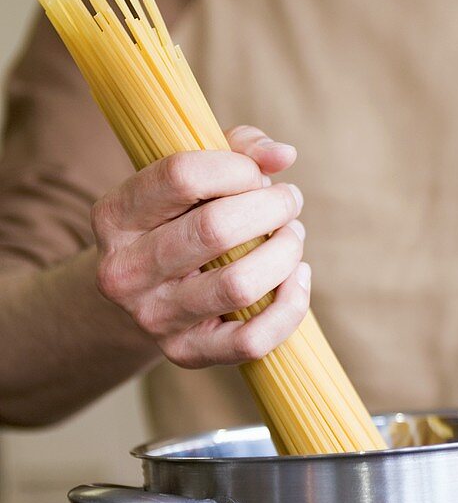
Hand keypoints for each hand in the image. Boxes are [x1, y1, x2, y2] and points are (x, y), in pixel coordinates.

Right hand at [92, 126, 309, 367]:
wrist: (146, 296)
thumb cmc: (179, 221)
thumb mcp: (194, 177)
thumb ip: (238, 149)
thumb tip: (283, 154)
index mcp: (115, 216)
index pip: (182, 176)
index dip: (236, 167)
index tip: (256, 174)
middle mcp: (125, 271)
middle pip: (215, 229)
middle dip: (271, 207)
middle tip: (288, 201)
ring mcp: (154, 318)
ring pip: (240, 285)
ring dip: (285, 253)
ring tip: (292, 237)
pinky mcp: (186, 354)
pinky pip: (253, 339)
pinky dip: (291, 305)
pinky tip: (297, 277)